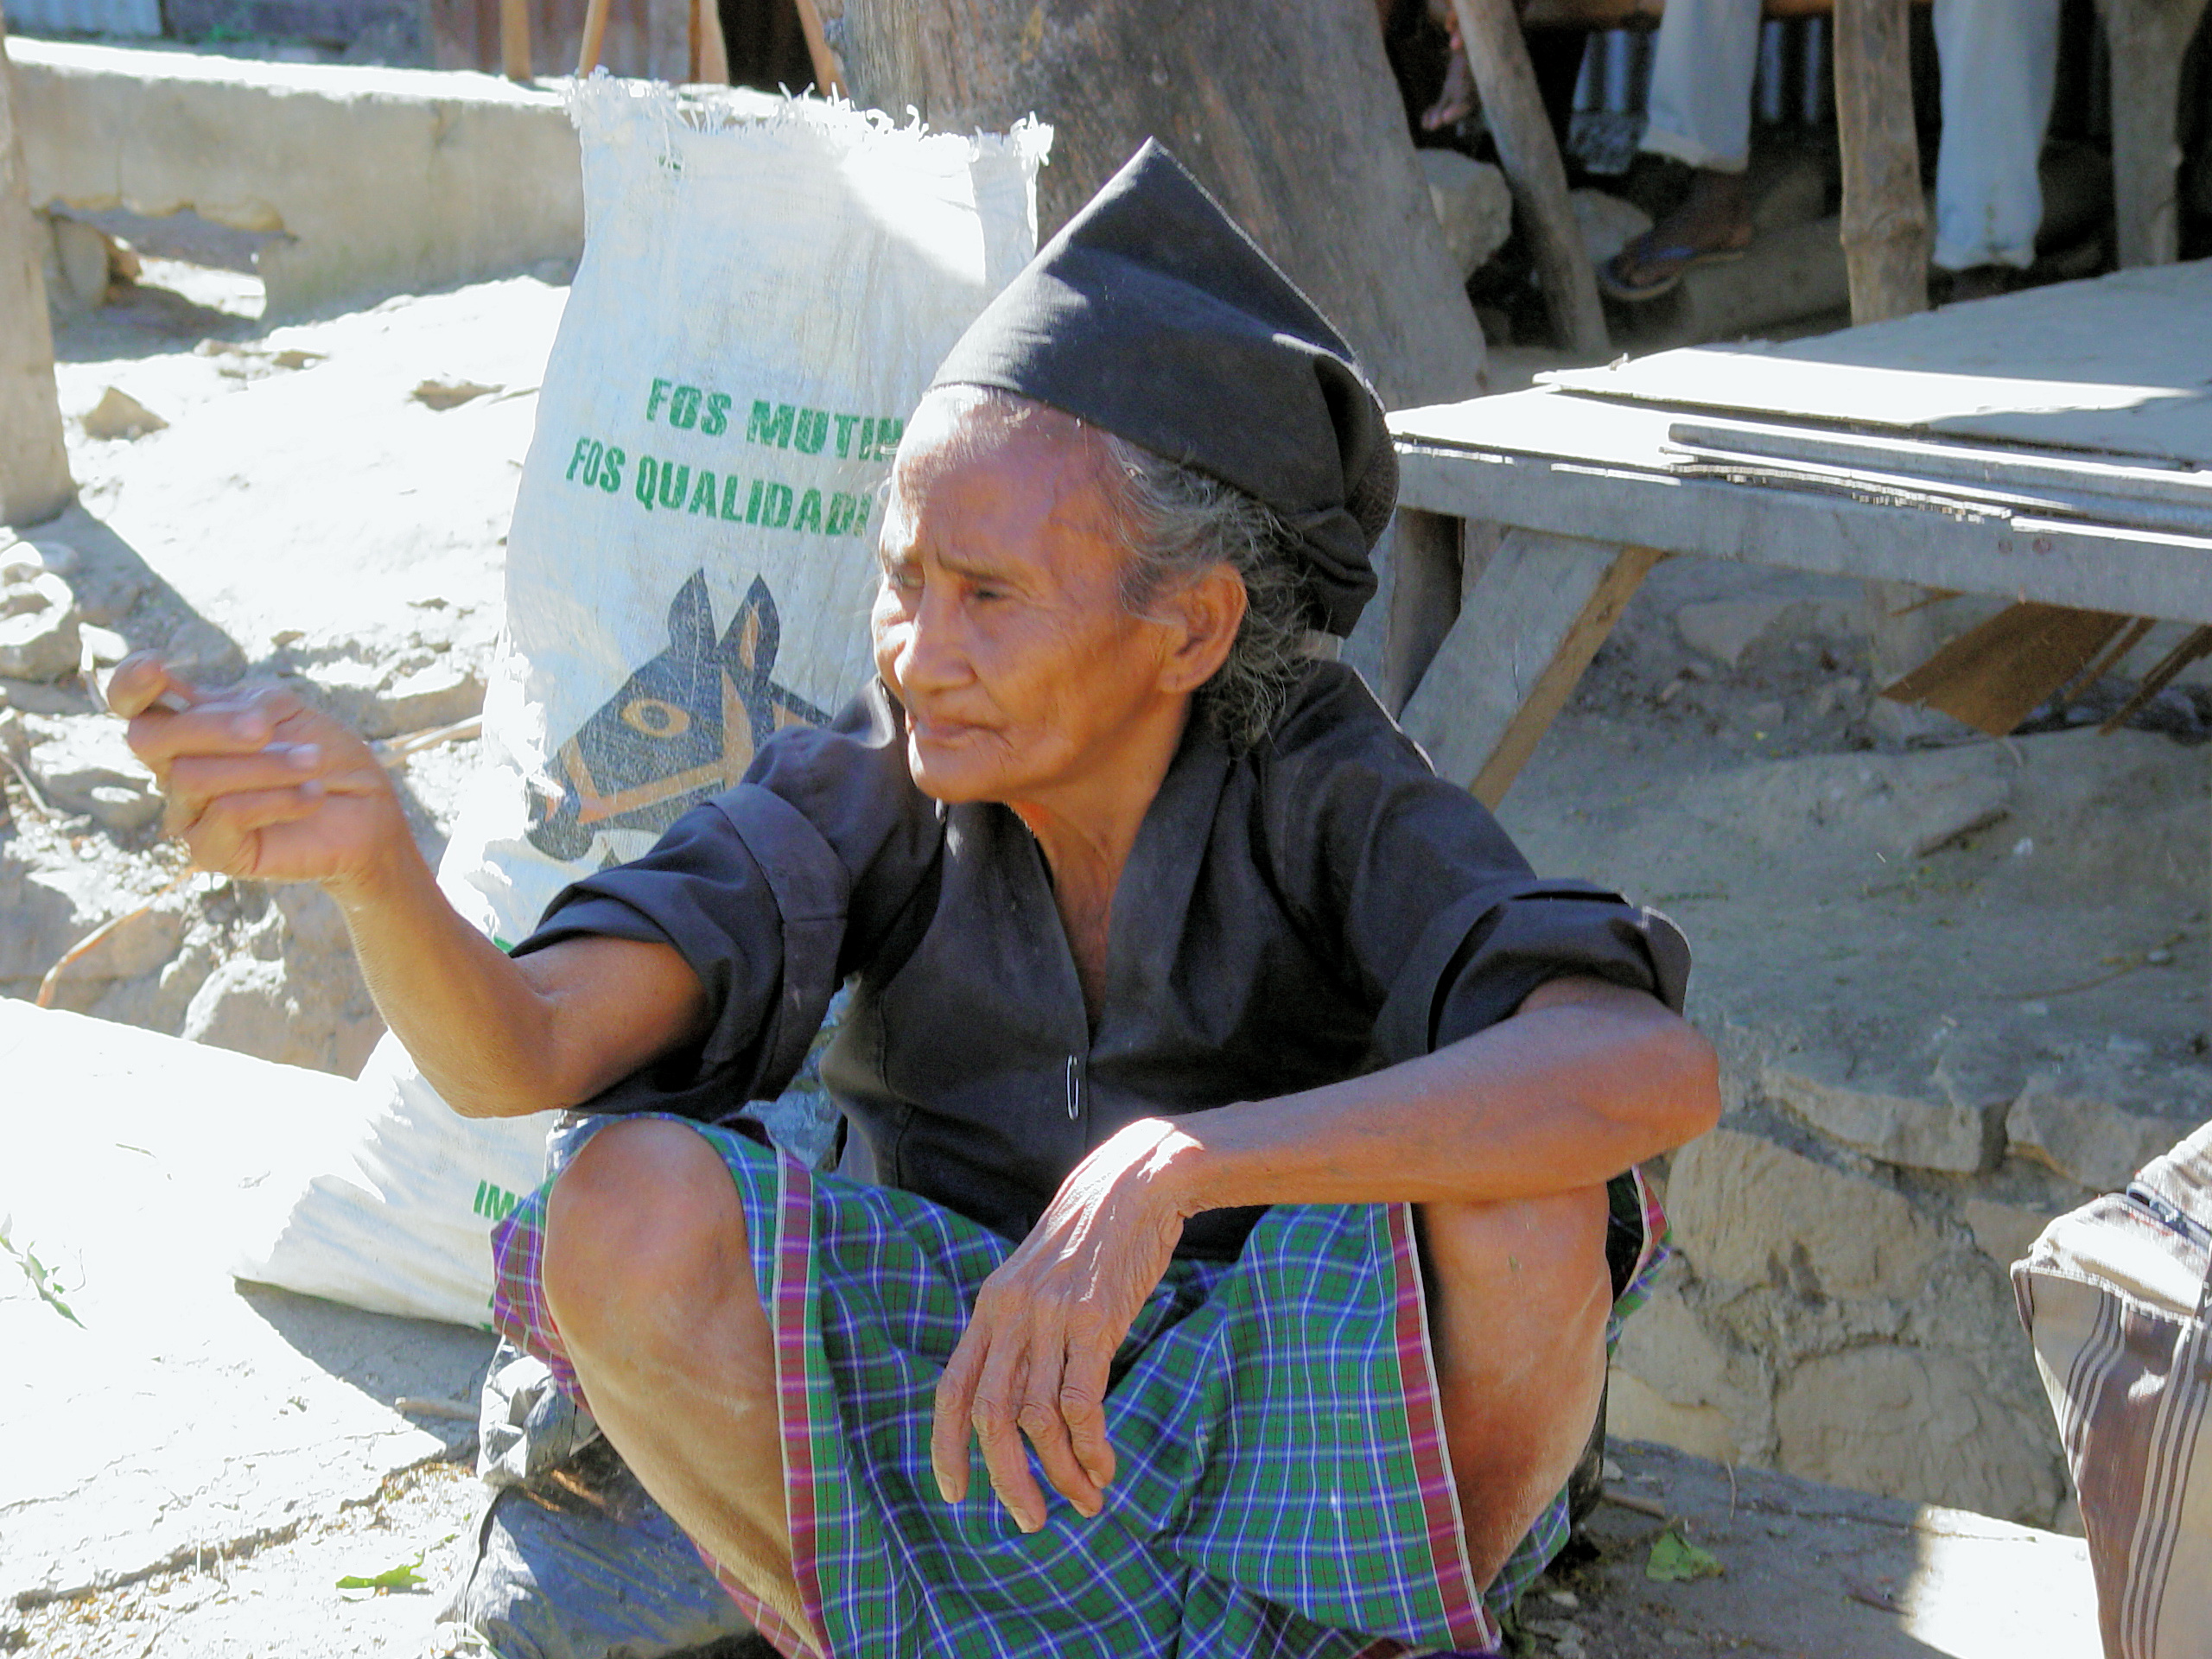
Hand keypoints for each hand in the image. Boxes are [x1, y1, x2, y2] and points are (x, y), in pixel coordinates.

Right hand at [112, 653, 409, 893]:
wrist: (367, 812)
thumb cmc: (324, 756)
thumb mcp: (287, 712)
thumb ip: (242, 703)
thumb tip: (202, 707)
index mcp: (188, 726)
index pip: (131, 703)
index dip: (129, 683)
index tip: (158, 667)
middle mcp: (176, 768)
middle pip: (147, 738)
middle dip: (210, 727)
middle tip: (265, 727)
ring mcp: (189, 811)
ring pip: (193, 777)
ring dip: (264, 765)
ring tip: (312, 763)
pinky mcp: (212, 850)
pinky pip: (225, 816)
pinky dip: (276, 799)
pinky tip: (313, 795)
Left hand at [930, 1119, 1200, 1532]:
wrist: (1136, 1182)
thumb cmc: (1093, 1238)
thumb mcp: (1040, 1279)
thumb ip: (1023, 1327)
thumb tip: (1019, 1396)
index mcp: (990, 1306)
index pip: (952, 1387)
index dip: (947, 1446)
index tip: (957, 1492)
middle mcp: (1011, 1313)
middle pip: (991, 1416)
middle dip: (1007, 1479)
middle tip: (1030, 1521)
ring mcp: (1052, 1315)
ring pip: (1039, 1417)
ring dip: (1060, 1472)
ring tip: (1085, 1501)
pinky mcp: (1095, 1318)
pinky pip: (1083, 1401)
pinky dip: (1091, 1445)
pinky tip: (1104, 1466)